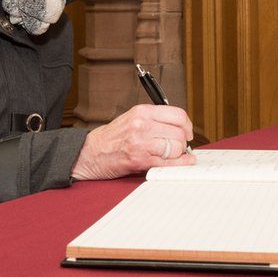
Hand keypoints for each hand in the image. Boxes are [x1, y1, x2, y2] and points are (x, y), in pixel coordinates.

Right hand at [71, 104, 195, 179]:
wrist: (90, 152)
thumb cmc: (112, 138)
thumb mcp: (133, 118)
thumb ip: (155, 120)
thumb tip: (181, 128)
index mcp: (142, 112)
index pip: (178, 115)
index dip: (187, 126)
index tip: (187, 132)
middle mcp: (142, 125)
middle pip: (179, 133)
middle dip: (183, 142)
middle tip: (179, 147)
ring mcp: (141, 143)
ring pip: (176, 148)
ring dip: (179, 154)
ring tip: (172, 155)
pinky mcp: (139, 160)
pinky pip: (167, 163)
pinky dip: (178, 165)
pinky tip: (180, 163)